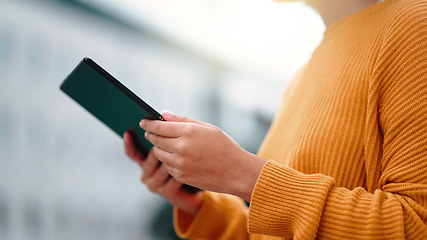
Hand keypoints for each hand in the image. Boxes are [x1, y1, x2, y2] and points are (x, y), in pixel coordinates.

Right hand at [124, 131, 202, 214]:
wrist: (204, 185)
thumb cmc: (191, 161)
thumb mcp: (181, 142)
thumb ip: (173, 128)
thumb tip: (163, 113)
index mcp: (146, 161)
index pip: (132, 153)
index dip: (129, 143)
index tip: (128, 132)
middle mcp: (147, 174)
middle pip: (151, 156)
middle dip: (161, 145)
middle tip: (171, 137)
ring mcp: (156, 185)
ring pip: (163, 166)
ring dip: (175, 158)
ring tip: (185, 151)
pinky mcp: (168, 193)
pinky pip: (174, 177)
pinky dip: (183, 170)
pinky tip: (193, 166)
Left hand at [140, 111, 266, 201]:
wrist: (236, 171)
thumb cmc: (224, 146)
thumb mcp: (206, 127)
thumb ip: (183, 120)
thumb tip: (163, 114)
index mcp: (188, 132)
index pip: (159, 126)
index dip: (149, 123)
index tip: (143, 121)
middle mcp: (181, 147)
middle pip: (156, 140)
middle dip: (151, 135)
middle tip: (149, 132)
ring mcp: (180, 164)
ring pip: (159, 154)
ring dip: (159, 148)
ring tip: (164, 144)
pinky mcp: (181, 176)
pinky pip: (167, 166)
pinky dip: (168, 160)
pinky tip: (175, 157)